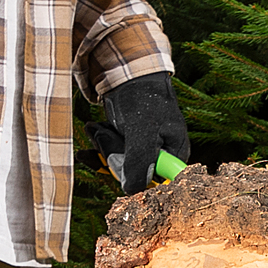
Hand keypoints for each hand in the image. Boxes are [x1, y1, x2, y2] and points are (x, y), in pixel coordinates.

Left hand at [89, 72, 189, 192]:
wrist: (130, 77)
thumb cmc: (144, 98)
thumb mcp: (143, 130)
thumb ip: (140, 160)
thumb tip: (131, 190)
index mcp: (174, 156)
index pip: (158, 183)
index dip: (138, 180)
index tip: (121, 165)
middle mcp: (161, 158)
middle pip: (134, 175)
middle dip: (113, 155)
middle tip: (103, 133)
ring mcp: (143, 153)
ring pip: (119, 166)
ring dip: (103, 147)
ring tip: (97, 128)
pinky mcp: (128, 148)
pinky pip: (111, 158)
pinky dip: (99, 146)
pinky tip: (92, 132)